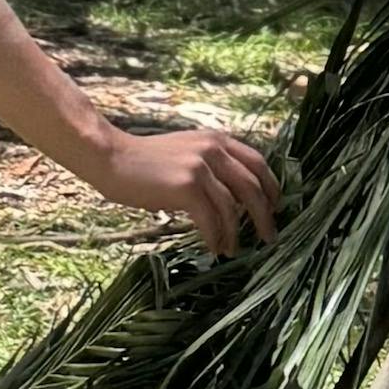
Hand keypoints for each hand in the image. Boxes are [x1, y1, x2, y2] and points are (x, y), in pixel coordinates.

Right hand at [93, 128, 281, 254]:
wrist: (112, 159)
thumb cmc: (145, 162)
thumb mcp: (187, 153)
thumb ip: (213, 165)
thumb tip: (236, 197)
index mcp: (217, 139)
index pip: (258, 162)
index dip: (272, 187)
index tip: (276, 207)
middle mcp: (214, 149)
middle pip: (253, 186)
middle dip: (264, 215)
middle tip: (269, 236)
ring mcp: (201, 166)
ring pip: (232, 207)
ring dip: (236, 233)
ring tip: (234, 249)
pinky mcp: (187, 186)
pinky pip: (211, 219)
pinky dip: (216, 237)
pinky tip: (215, 247)